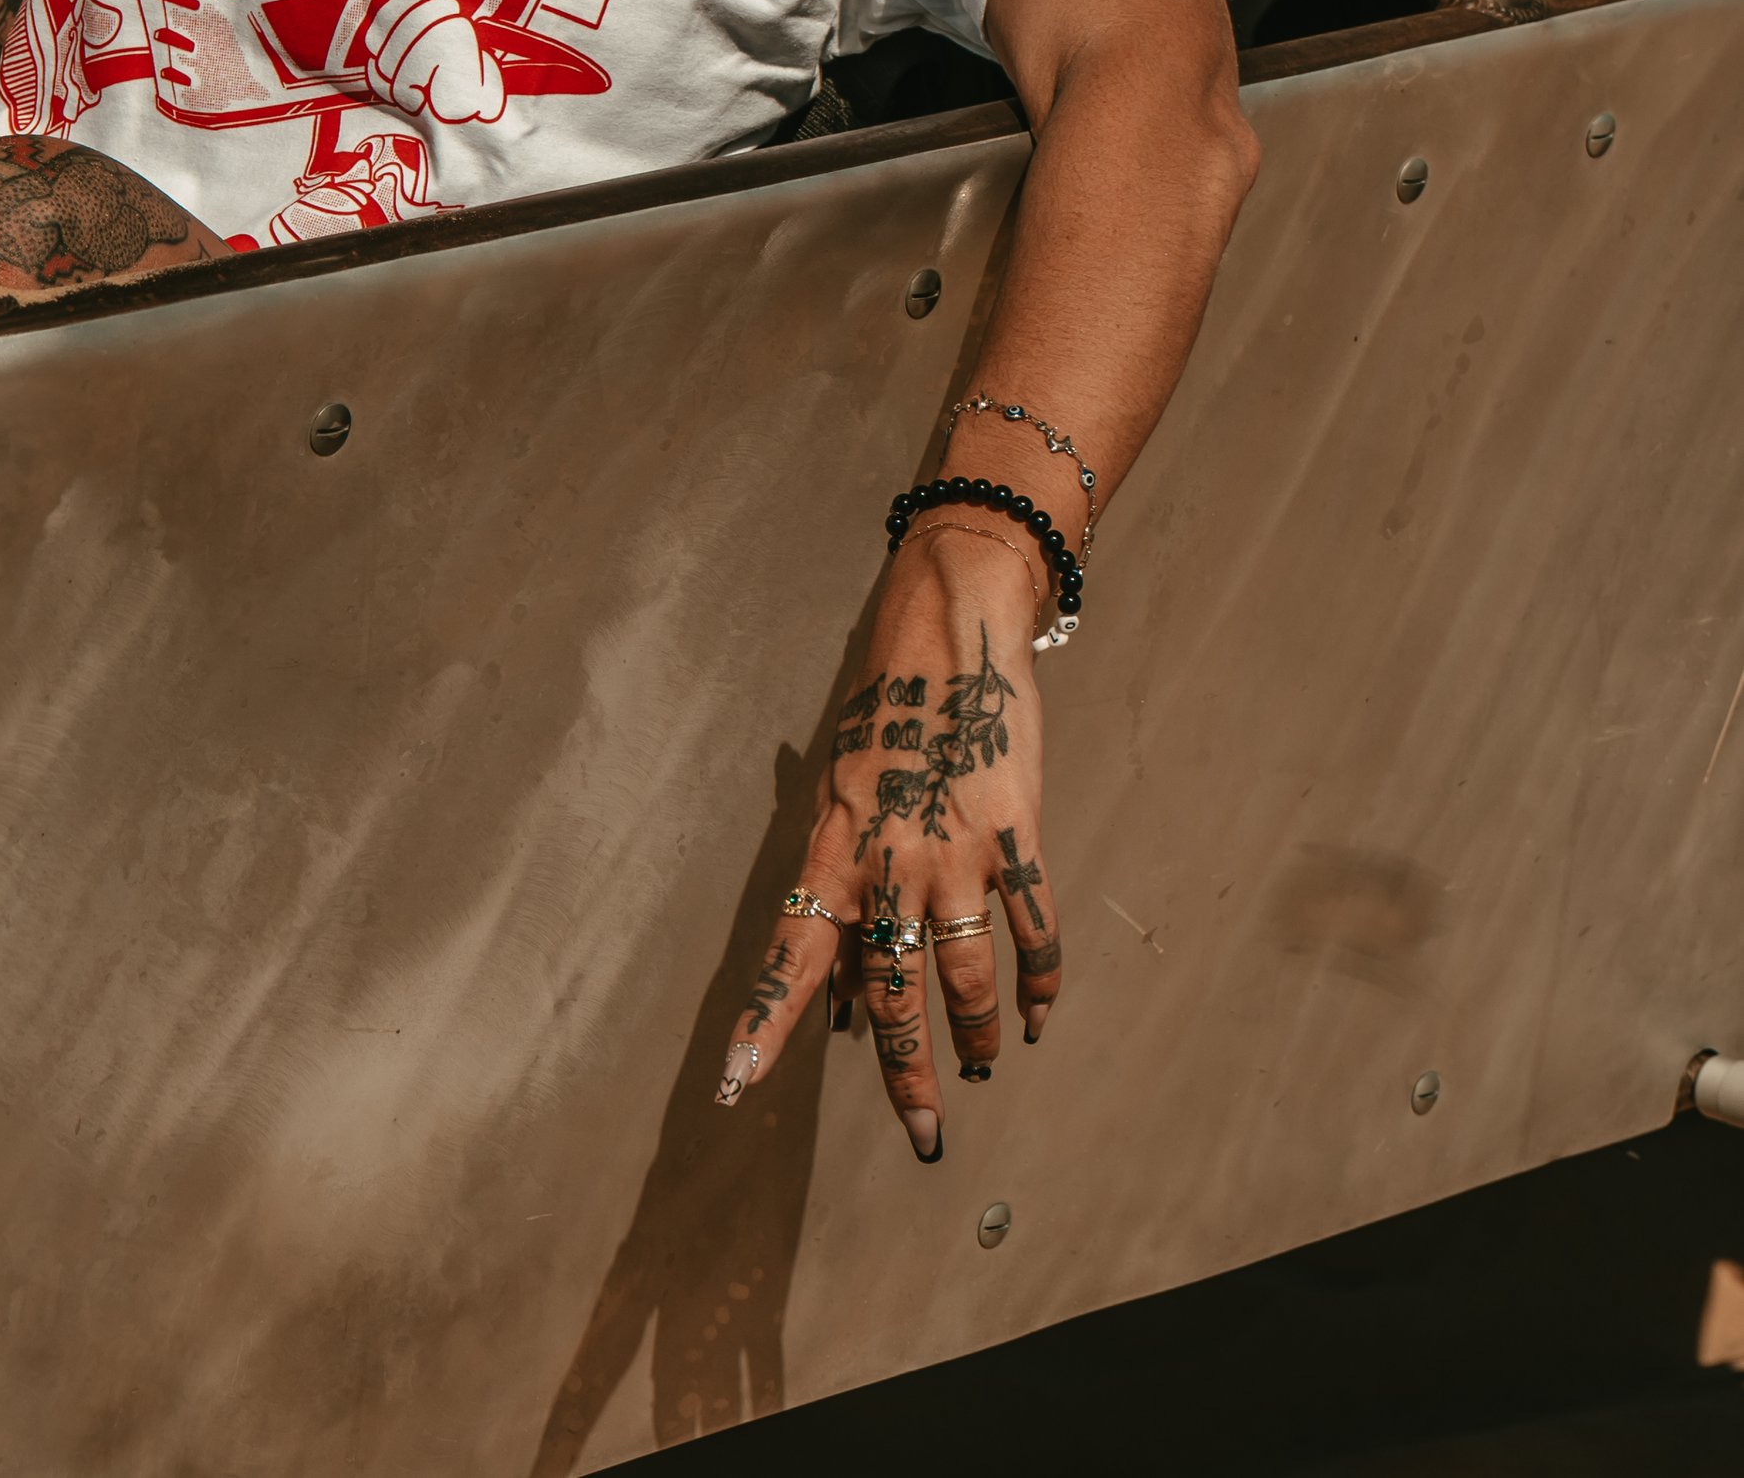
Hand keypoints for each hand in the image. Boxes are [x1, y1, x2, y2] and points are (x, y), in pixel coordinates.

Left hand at [719, 523, 1060, 1162]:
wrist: (947, 636)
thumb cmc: (884, 719)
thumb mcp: (838, 799)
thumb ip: (838, 892)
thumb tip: (843, 992)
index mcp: (831, 853)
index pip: (789, 955)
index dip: (764, 1023)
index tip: (734, 1086)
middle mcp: (886, 865)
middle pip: (892, 995)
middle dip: (907, 1076)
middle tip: (925, 1136)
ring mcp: (952, 855)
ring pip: (965, 980)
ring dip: (975, 1037)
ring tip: (980, 1070)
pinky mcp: (1012, 839)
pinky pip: (1031, 933)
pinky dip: (1038, 984)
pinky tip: (1036, 1017)